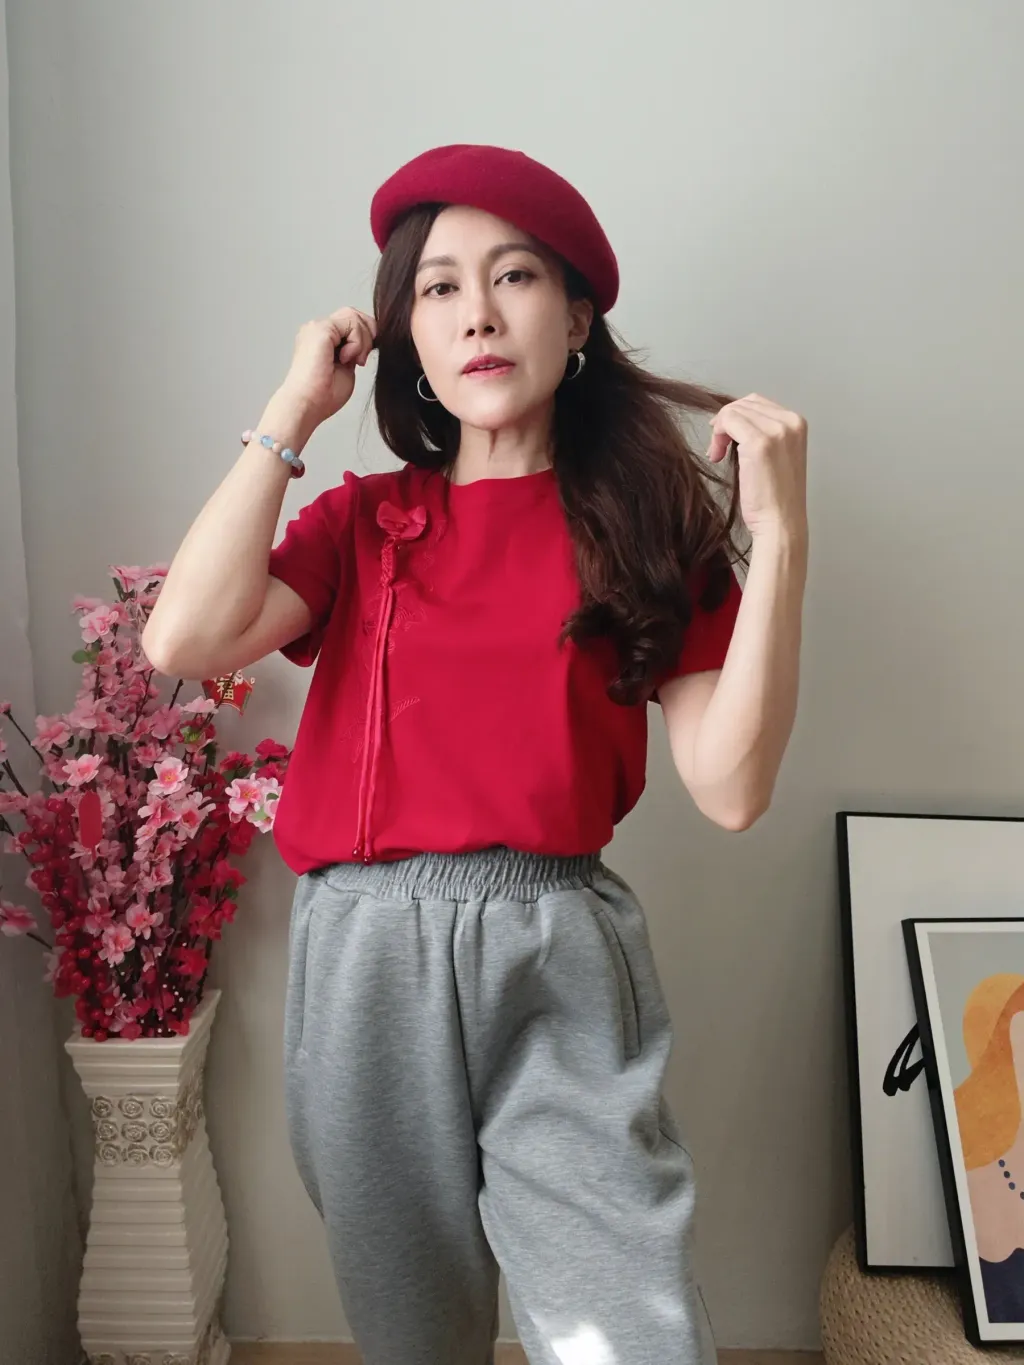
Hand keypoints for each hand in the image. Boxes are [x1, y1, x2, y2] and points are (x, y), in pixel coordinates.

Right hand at [279, 306, 376, 427]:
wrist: (308, 404)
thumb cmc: (323, 396)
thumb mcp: (347, 368)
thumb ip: (354, 352)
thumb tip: (367, 343)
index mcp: (321, 339)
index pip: (350, 322)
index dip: (365, 335)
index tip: (363, 359)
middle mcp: (317, 329)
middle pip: (352, 314)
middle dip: (367, 333)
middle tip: (362, 359)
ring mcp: (317, 327)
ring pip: (354, 316)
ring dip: (363, 340)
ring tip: (354, 361)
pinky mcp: (321, 329)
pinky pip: (351, 323)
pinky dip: (357, 342)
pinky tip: (346, 359)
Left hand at [707, 393, 807, 542]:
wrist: (781, 522)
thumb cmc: (776, 497)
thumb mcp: (776, 455)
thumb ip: (764, 433)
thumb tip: (734, 420)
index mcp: (797, 423)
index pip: (757, 403)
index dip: (736, 416)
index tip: (725, 437)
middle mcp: (790, 422)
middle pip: (745, 404)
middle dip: (726, 422)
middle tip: (717, 448)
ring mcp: (776, 430)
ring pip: (734, 411)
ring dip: (720, 430)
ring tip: (717, 454)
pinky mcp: (759, 442)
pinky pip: (728, 421)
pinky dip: (717, 436)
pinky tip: (716, 455)